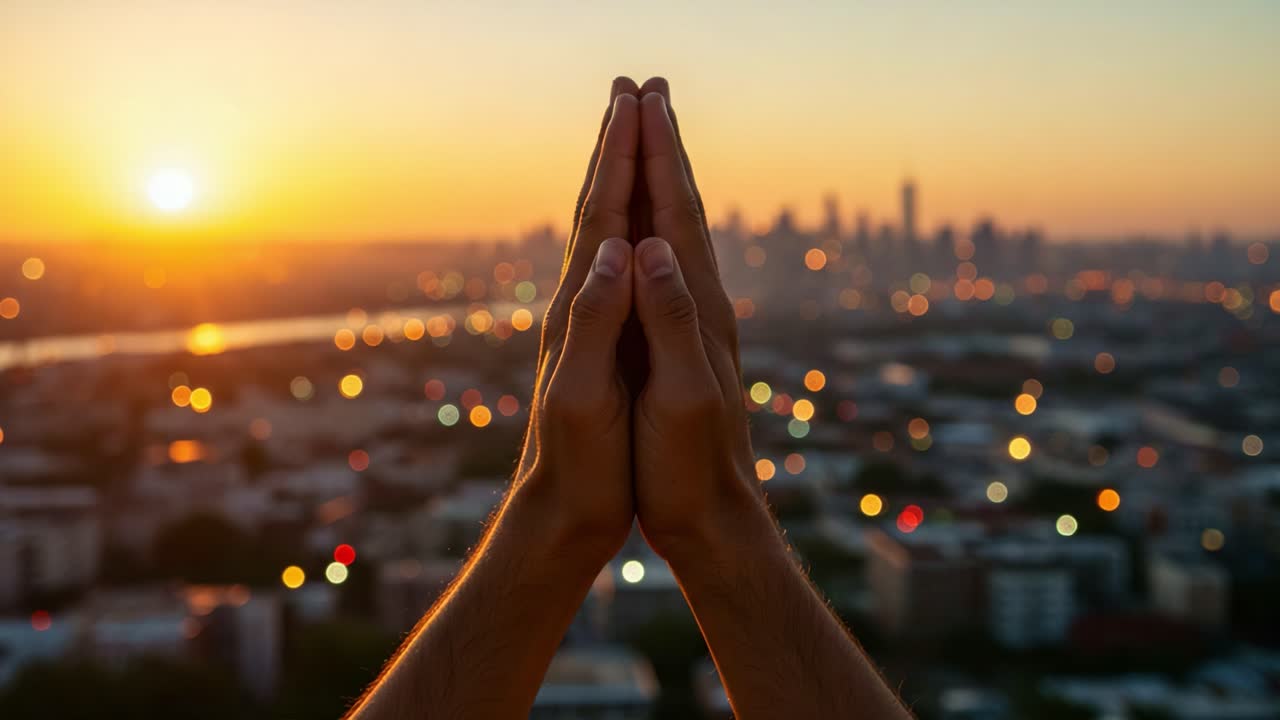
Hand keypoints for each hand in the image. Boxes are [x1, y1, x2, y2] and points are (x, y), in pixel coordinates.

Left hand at [514, 78, 641, 560]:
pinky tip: (634, 226)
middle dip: (618, 148)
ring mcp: (589, 321)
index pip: (605, 215)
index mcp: (582, 308)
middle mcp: (581, 304)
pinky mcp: (601, 342)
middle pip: (601, 208)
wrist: (562, 511)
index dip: (622, 157)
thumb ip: (599, 321)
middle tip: (633, 92)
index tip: (638, 101)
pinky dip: (629, 228)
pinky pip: (617, 267)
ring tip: (632, 138)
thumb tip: (620, 249)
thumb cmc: (581, 463)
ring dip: (620, 178)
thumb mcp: (586, 395)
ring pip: (607, 232)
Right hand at [629, 81, 767, 562]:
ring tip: (650, 139)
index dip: (654, 156)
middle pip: (681, 209)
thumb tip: (650, 248)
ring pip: (678, 232)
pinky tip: (652, 228)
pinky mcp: (687, 344)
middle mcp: (700, 305)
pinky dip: (659, 228)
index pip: (672, 214)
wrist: (714, 517)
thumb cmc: (689, 466)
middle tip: (646, 92)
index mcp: (694, 309)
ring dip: (664, 179)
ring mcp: (696, 322)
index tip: (638, 100)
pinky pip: (672, 266)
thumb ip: (667, 321)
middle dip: (661, 147)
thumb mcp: (680, 395)